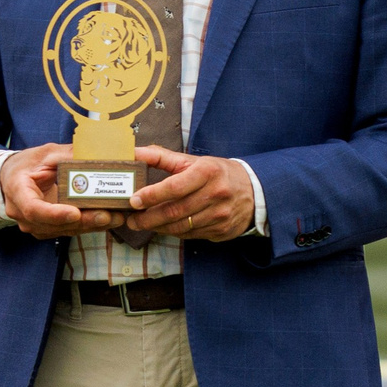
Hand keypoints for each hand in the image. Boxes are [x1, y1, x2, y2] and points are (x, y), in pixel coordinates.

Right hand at [0, 143, 118, 238]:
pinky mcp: (47, 229)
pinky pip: (69, 230)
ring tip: (115, 217)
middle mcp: (23, 213)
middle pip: (54, 224)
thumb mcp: (45, 154)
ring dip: (91, 225)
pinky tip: (109, 219)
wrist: (14, 177)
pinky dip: (89, 226)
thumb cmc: (27, 164)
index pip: (33, 209)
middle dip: (83, 221)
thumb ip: (66, 155)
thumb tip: (94, 154)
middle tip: (108, 215)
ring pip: (65, 230)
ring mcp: (34, 224)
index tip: (75, 212)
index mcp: (18, 191)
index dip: (55, 214)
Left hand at [125, 147, 258, 241]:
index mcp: (208, 172)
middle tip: (132, 220)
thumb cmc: (217, 173)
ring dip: (158, 228)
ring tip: (143, 224)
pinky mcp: (223, 229)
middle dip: (149, 218)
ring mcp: (221, 214)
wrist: (254, 191)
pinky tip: (164, 227)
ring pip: (182, 226)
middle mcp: (217, 194)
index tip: (134, 200)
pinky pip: (191, 235)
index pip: (174, 186)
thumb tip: (133, 152)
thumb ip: (162, 157)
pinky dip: (174, 232)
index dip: (151, 195)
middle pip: (175, 211)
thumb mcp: (194, 161)